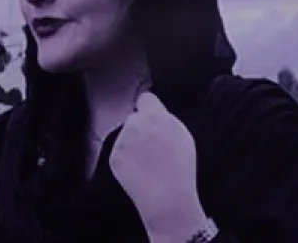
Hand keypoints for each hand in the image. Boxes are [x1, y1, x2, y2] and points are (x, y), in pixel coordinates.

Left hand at [109, 93, 208, 242]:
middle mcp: (135, 124)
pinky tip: (139, 170)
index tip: (151, 118)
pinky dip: (126, 159)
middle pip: (134, 117)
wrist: (167, 198)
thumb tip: (157, 113)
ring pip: (125, 135)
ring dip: (132, 143)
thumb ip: (167, 118)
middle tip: (151, 145)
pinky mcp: (114, 157)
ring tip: (147, 162)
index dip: (149, 109)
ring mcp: (122, 140)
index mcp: (155, 115)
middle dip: (140, 127)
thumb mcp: (183, 135)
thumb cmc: (180, 168)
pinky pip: (119, 152)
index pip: (145, 98)